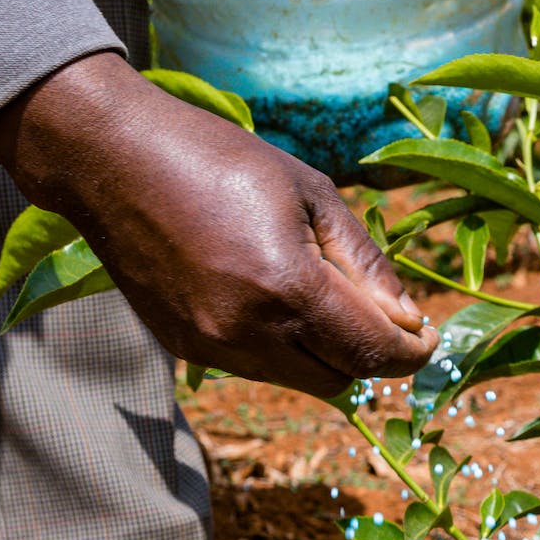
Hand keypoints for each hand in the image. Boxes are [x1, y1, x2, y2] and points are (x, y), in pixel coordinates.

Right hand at [0, 52, 437, 399]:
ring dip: (324, 353)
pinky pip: (255, 368)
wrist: (113, 160)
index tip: (426, 337)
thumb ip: (364, 263)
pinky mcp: (184, 348)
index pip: (372, 353)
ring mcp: (211, 346)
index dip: (410, 353)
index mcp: (286, 286)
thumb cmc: (220, 159)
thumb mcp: (311, 192)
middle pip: (340, 379)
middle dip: (369, 354)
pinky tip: (268, 296)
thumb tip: (407, 319)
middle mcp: (247, 331)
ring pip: (299, 380)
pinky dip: (280, 347)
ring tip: (318, 294)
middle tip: (380, 316)